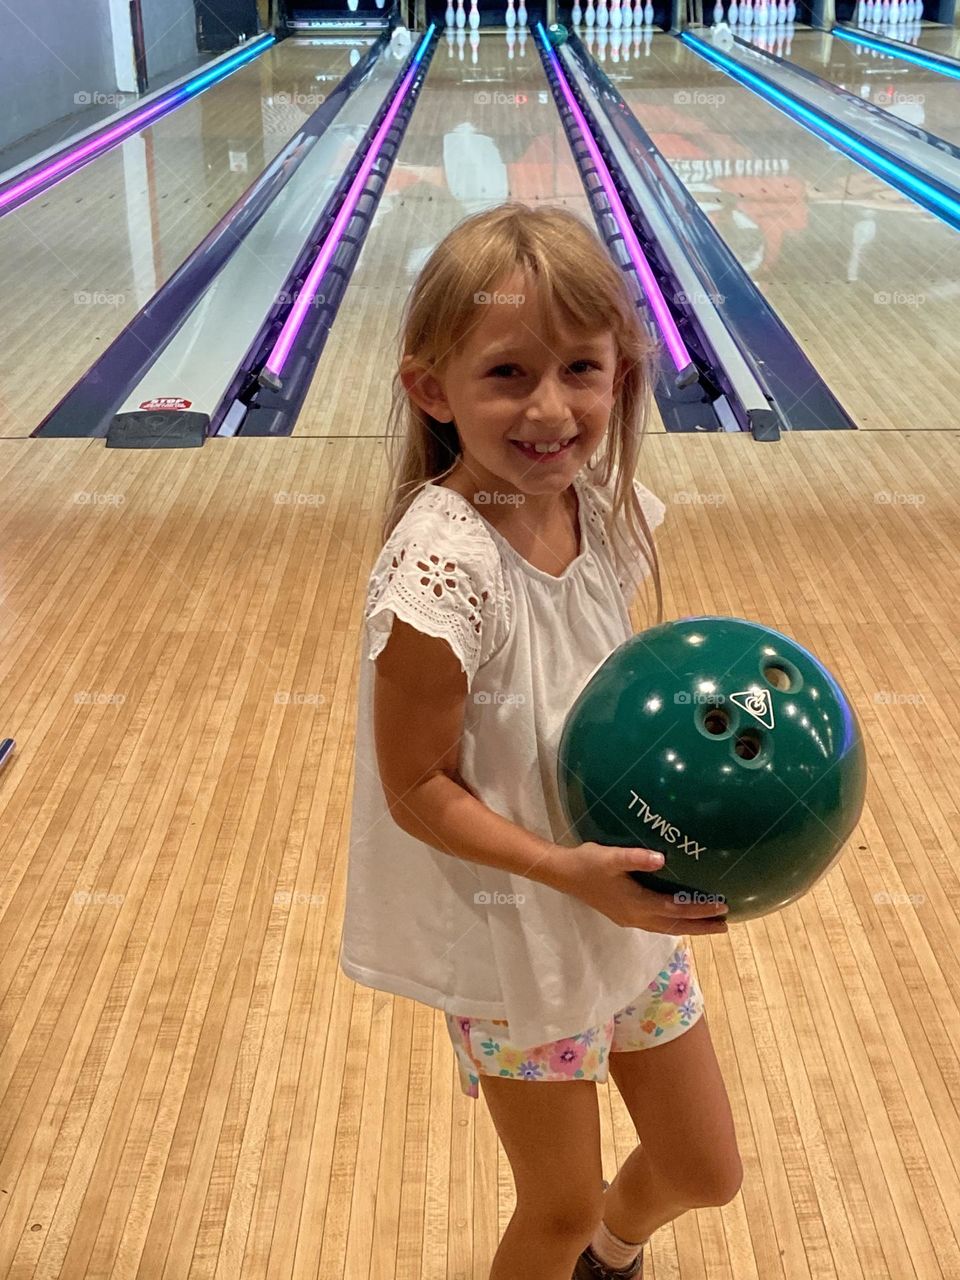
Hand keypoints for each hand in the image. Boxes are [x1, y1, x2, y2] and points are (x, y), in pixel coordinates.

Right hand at [554, 842, 729, 935]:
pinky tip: (679, 917)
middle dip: (701, 926)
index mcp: (636, 904)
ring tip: (710, 925)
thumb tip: (662, 858)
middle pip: (675, 925)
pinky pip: (657, 924)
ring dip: (689, 927)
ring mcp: (630, 918)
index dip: (700, 909)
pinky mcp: (625, 915)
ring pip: (666, 927)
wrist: (564, 875)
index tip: (722, 906)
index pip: (675, 909)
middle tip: (726, 926)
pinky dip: (674, 923)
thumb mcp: (611, 856)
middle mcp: (636, 916)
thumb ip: (636, 857)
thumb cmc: (588, 862)